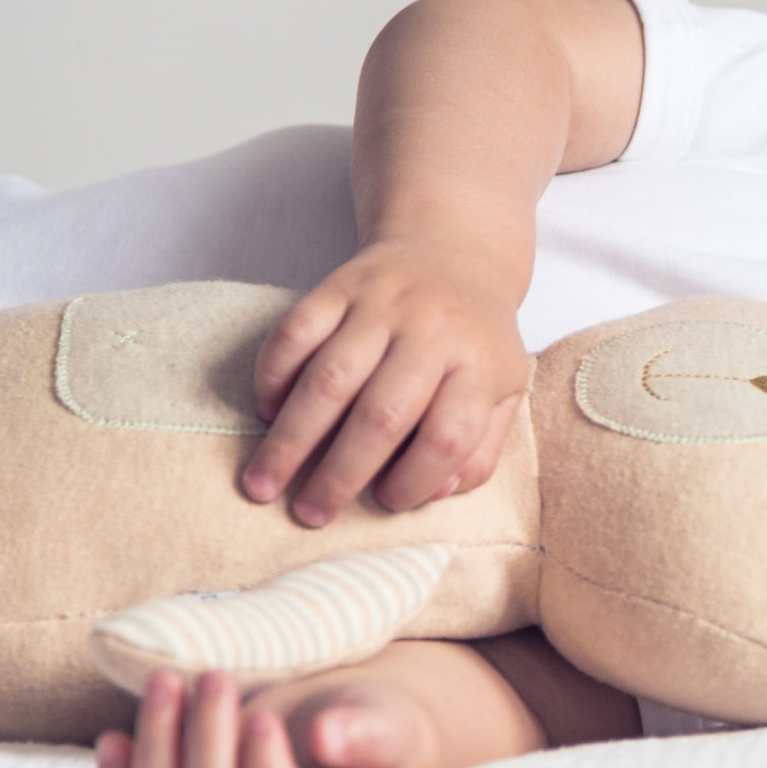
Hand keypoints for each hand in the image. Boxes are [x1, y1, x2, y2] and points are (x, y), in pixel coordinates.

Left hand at [96, 669, 439, 767]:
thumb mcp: (388, 724)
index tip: (262, 718)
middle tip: (216, 678)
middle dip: (208, 743)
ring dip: (158, 747)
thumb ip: (369, 734)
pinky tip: (116, 738)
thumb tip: (327, 737)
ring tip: (167, 682)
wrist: (338, 730)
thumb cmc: (372, 725)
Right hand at [244, 238, 530, 524]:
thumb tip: (436, 494)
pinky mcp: (338, 285)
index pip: (448, 437)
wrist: (454, 252)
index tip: (387, 504)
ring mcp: (382, 305)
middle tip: (310, 515)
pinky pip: (296, 332)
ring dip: (291, 438)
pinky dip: (274, 375)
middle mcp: (433, 332)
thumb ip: (478, 449)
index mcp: (482, 366)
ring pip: (330, 378)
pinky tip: (265, 415)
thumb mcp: (501, 393)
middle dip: (339, 474)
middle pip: (382, 415)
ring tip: (264, 482)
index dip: (416, 480)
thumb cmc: (476, 342)